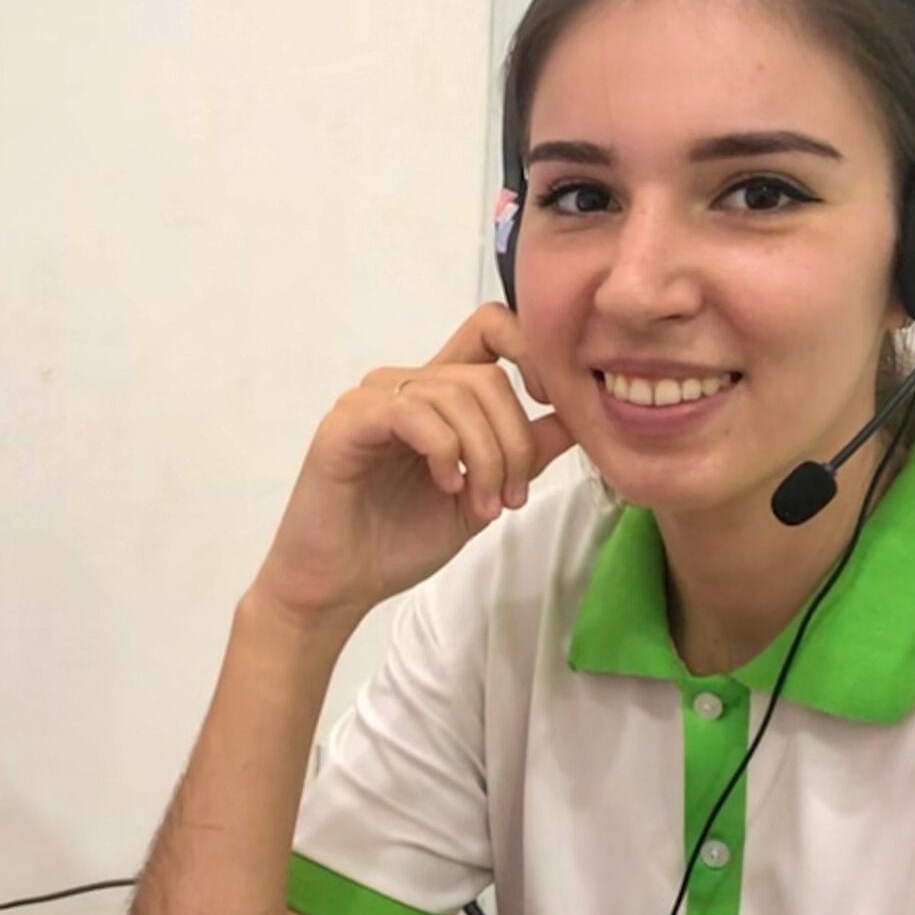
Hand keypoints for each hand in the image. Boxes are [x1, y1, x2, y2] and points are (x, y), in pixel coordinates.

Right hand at [250, 305, 575, 626]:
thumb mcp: (483, 495)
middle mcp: (405, 385)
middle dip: (514, 441)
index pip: (492, 329)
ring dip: (485, 456)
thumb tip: (576, 419)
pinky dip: (444, 451)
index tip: (550, 409)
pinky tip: (446, 486)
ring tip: (481, 505)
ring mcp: (373, 400)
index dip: (534, 354)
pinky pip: (413, 413)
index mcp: (437, 396)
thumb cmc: (398, 542)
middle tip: (510, 497)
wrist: (338, 585)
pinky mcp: (348, 423)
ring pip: (457, 395)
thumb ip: (525, 455)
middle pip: (488, 375)